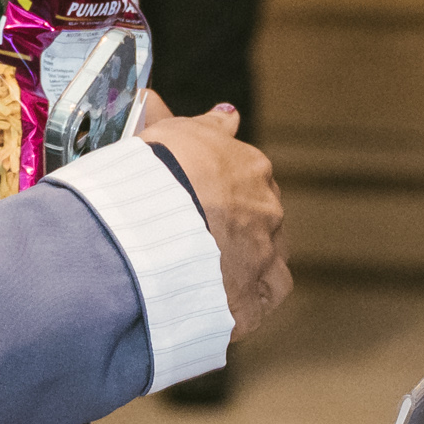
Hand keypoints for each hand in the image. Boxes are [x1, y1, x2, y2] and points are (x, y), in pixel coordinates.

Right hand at [137, 94, 291, 343]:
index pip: (250, 181)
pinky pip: (254, 309)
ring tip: (210, 277)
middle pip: (262, 224)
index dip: (224, 194)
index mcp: (253, 171)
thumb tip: (227, 115)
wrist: (153, 217)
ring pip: (270, 267)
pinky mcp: (249, 304)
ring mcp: (263, 260)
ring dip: (247, 270)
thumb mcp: (178, 130)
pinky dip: (240, 309)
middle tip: (199, 242)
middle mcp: (268, 214)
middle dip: (238, 232)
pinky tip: (216, 308)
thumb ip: (207, 126)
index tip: (201, 203)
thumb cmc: (159, 168)